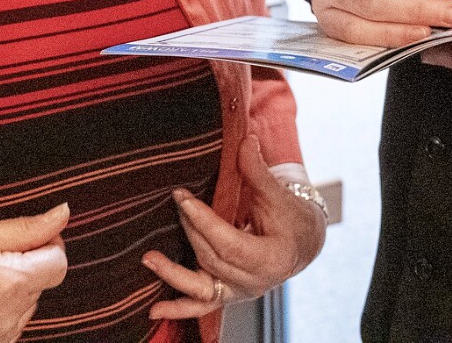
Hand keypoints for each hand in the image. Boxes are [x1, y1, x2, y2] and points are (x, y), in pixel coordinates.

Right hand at [0, 206, 70, 341]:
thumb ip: (26, 228)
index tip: (21, 236)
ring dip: (12, 286)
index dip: (45, 242)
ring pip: (27, 300)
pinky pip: (9, 320)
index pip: (59, 260)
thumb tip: (63, 214)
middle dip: (26, 262)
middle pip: (44, 280)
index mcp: (10, 283)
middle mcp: (9, 317)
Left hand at [143, 137, 326, 319]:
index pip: (229, 243)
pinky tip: (154, 310)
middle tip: (175, 201)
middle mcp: (254, 282)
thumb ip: (257, 171)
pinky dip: (177, 309)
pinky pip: (200, 307)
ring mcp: (239, 292)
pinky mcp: (227, 295)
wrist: (303, 243)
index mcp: (271, 259)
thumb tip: (245, 140)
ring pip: (201, 287)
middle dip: (190, 229)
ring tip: (148, 259)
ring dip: (172, 273)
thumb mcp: (278, 193)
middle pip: (212, 257)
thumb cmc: (292, 218)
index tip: (183, 198)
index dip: (203, 221)